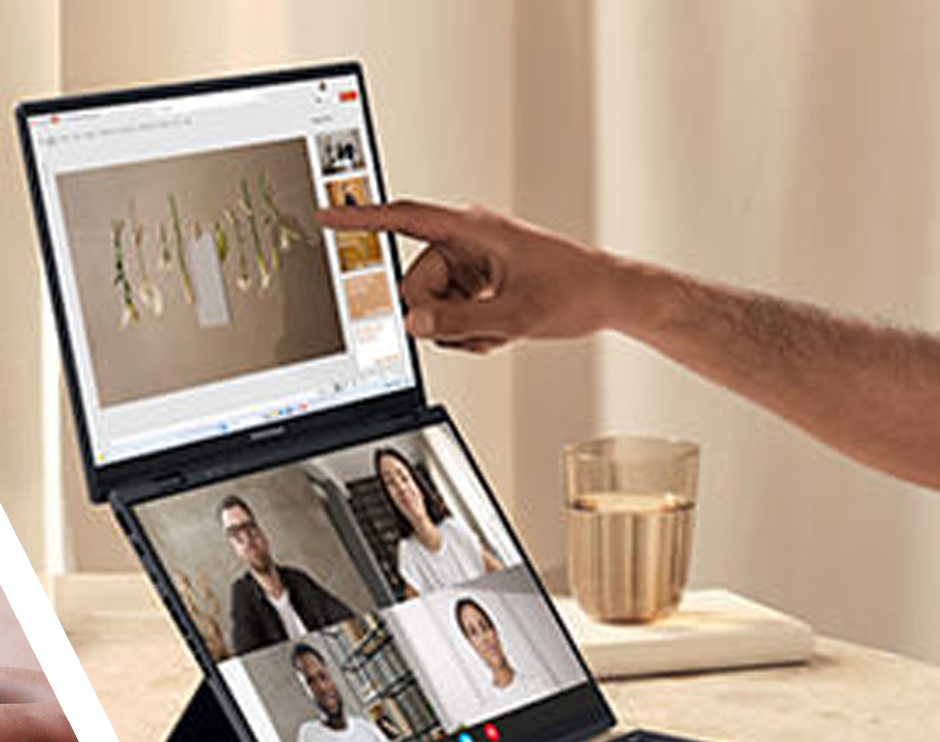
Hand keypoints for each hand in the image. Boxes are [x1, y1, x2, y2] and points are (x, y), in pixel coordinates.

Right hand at [319, 201, 629, 352]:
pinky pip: (448, 311)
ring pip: (430, 304)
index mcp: (473, 229)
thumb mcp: (515, 317)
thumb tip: (413, 323)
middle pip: (414, 283)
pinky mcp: (476, 280)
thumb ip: (457, 322)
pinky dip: (469, 328)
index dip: (362, 219)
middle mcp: (467, 240)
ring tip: (499, 326)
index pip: (405, 219)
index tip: (328, 215)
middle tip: (477, 326)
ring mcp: (470, 262)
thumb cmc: (576, 292)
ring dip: (459, 326)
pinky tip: (500, 326)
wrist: (611, 296)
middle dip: (439, 315)